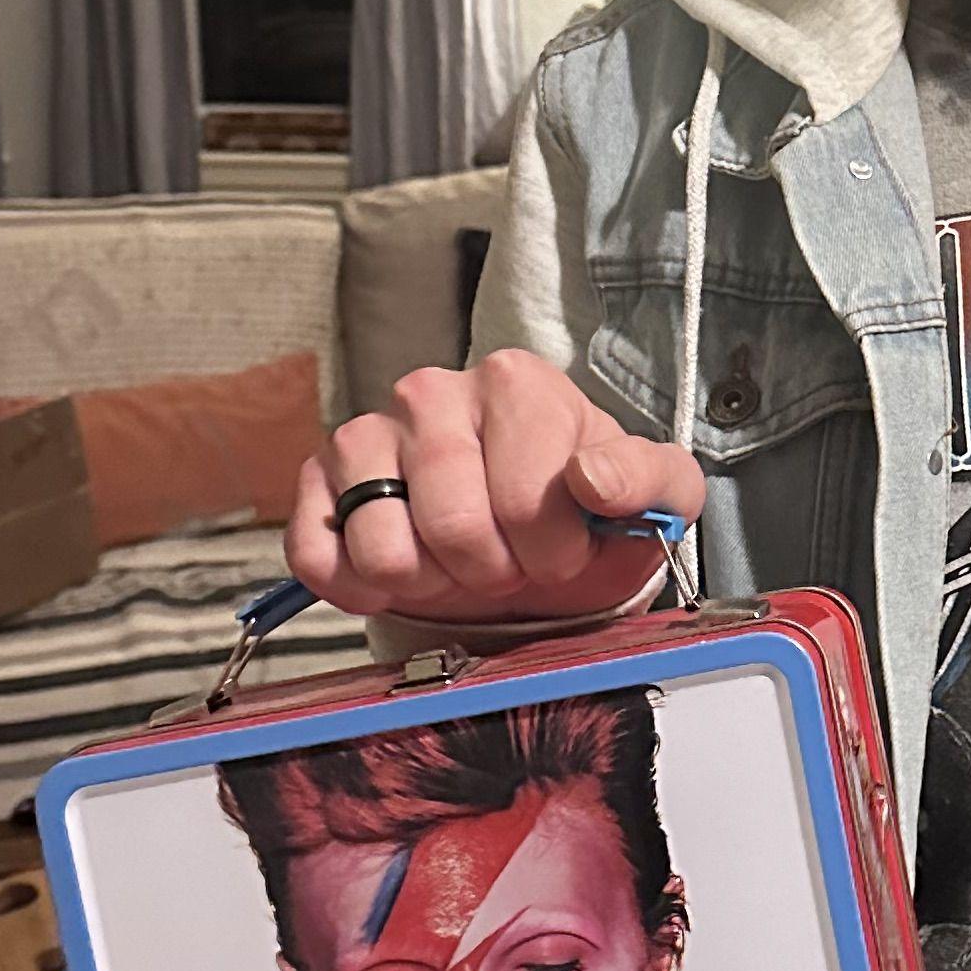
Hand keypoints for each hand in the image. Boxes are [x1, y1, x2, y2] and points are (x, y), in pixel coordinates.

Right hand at [289, 355, 707, 630]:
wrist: (529, 544)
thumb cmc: (585, 514)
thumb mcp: (653, 495)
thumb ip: (646, 480)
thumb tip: (592, 477)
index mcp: (516, 384)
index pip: (525, 498)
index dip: (550, 550)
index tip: (562, 550)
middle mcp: (433, 393)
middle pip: (453, 525)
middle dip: (491, 570)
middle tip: (508, 562)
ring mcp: (368, 434)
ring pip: (382, 546)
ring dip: (429, 582)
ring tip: (456, 563)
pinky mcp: (320, 482)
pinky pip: (317, 553)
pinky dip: (358, 587)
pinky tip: (399, 575)